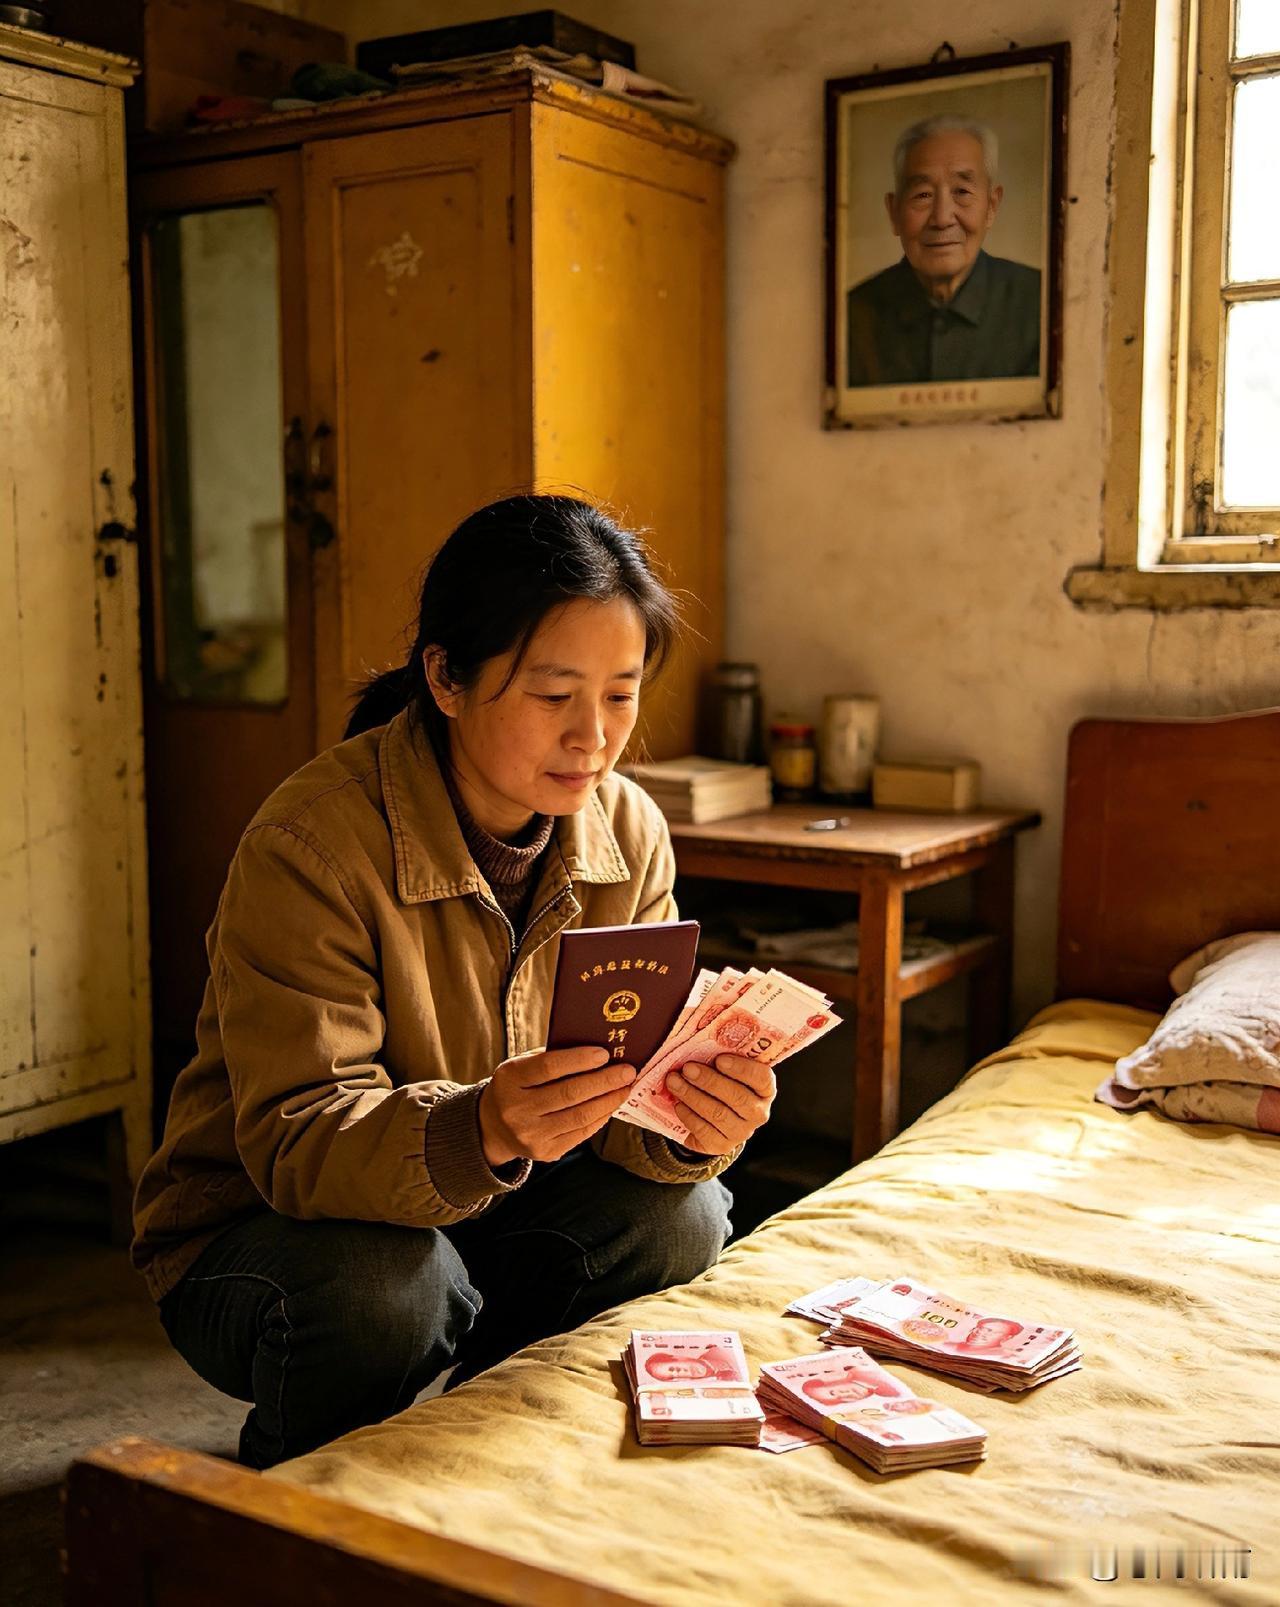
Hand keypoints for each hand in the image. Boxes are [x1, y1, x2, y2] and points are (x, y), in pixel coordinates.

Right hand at [478, 1046, 637, 1166]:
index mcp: (509, 1079)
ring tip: (625, 1088)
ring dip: (608, 1100)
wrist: (493, 1126)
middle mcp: (516, 1110)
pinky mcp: (545, 1152)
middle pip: (569, 1093)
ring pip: (579, 1116)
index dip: (579, 1060)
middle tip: (627, 1071)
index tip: (604, 1054)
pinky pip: (580, 1133)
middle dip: (604, 1081)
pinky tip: (610, 1105)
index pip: (548, 1067)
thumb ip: (551, 1058)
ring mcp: (530, 1135)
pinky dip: (600, 1117)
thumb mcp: (521, 1067)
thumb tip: (598, 1053)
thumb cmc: (517, 1087)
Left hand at [664, 1053, 775, 1154]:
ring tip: (674, 1082)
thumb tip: (698, 1048)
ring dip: (692, 1096)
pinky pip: (704, 1131)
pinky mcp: (721, 1145)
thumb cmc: (722, 1085)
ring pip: (718, 1114)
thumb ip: (721, 1061)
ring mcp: (741, 1132)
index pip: (762, 1078)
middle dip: (709, 1081)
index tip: (719, 1059)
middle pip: (737, 1097)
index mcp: (765, 1089)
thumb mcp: (728, 1072)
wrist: (715, 1119)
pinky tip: (678, 1103)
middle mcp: (758, 1113)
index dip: (742, 1069)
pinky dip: (689, 1115)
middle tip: (687, 1068)